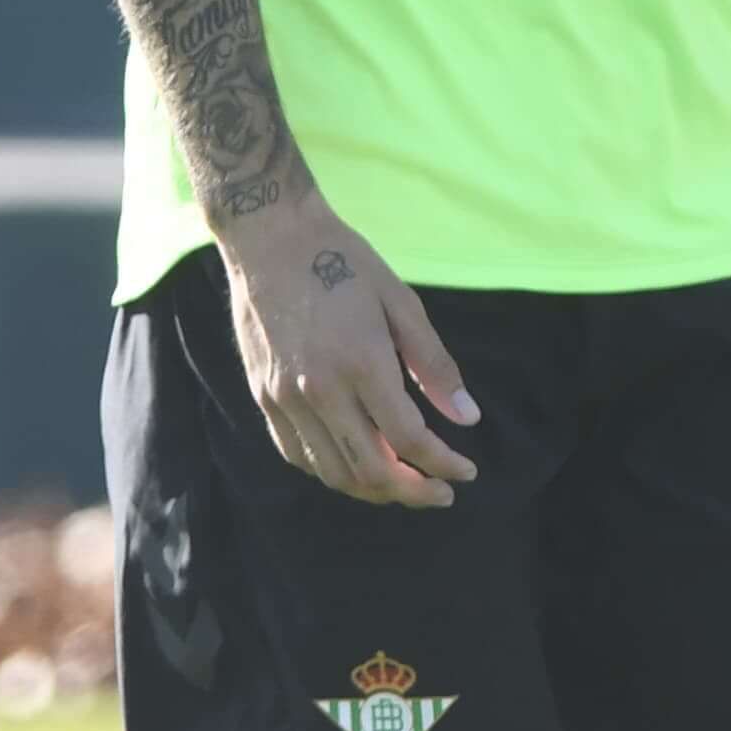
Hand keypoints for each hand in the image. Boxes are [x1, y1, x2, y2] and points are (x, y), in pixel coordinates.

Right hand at [222, 198, 483, 508]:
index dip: (443, 465)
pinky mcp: (263, 396)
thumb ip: (434, 364)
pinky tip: (354, 465)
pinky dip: (331, 471)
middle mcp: (321, 389)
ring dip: (373, 491)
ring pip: (332, 472)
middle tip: (441, 493)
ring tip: (403, 486)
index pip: (409, 439)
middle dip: (413, 492)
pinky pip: (298, 454)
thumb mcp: (401, 301)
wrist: (270, 236)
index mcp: (363, 362)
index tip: (466, 473)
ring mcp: (285, 397)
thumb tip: (467, 417)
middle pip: (371, 470)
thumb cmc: (344, 260)